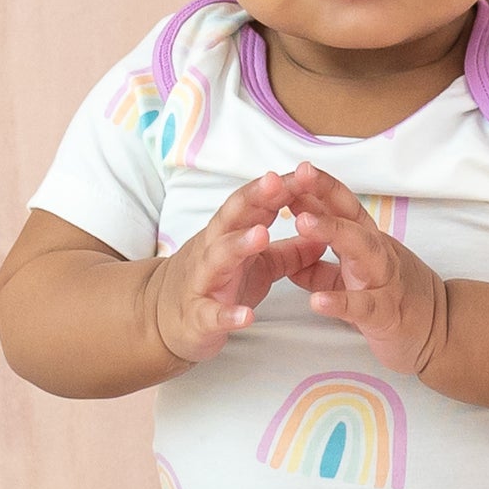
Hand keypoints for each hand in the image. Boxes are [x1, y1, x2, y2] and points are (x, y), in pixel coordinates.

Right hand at [148, 169, 329, 365]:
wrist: (163, 318)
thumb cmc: (219, 283)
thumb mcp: (259, 265)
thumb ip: (290, 251)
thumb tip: (324, 235)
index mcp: (231, 233)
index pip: (255, 202)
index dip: (278, 186)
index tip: (304, 170)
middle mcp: (214, 250)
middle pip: (232, 218)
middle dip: (254, 199)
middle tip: (278, 182)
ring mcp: (203, 281)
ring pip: (218, 257)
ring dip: (239, 244)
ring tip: (263, 235)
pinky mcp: (198, 317)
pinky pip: (212, 314)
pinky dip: (228, 314)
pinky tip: (246, 316)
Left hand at [280, 159, 448, 377]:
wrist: (441, 332)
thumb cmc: (395, 299)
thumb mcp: (355, 277)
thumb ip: (320, 268)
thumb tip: (289, 254)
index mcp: (368, 242)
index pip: (344, 206)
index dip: (321, 186)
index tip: (296, 168)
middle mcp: (378, 253)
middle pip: (352, 217)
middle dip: (325, 194)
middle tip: (298, 176)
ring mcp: (385, 280)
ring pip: (362, 250)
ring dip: (332, 232)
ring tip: (301, 223)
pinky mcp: (387, 313)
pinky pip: (363, 306)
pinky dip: (340, 303)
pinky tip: (317, 302)